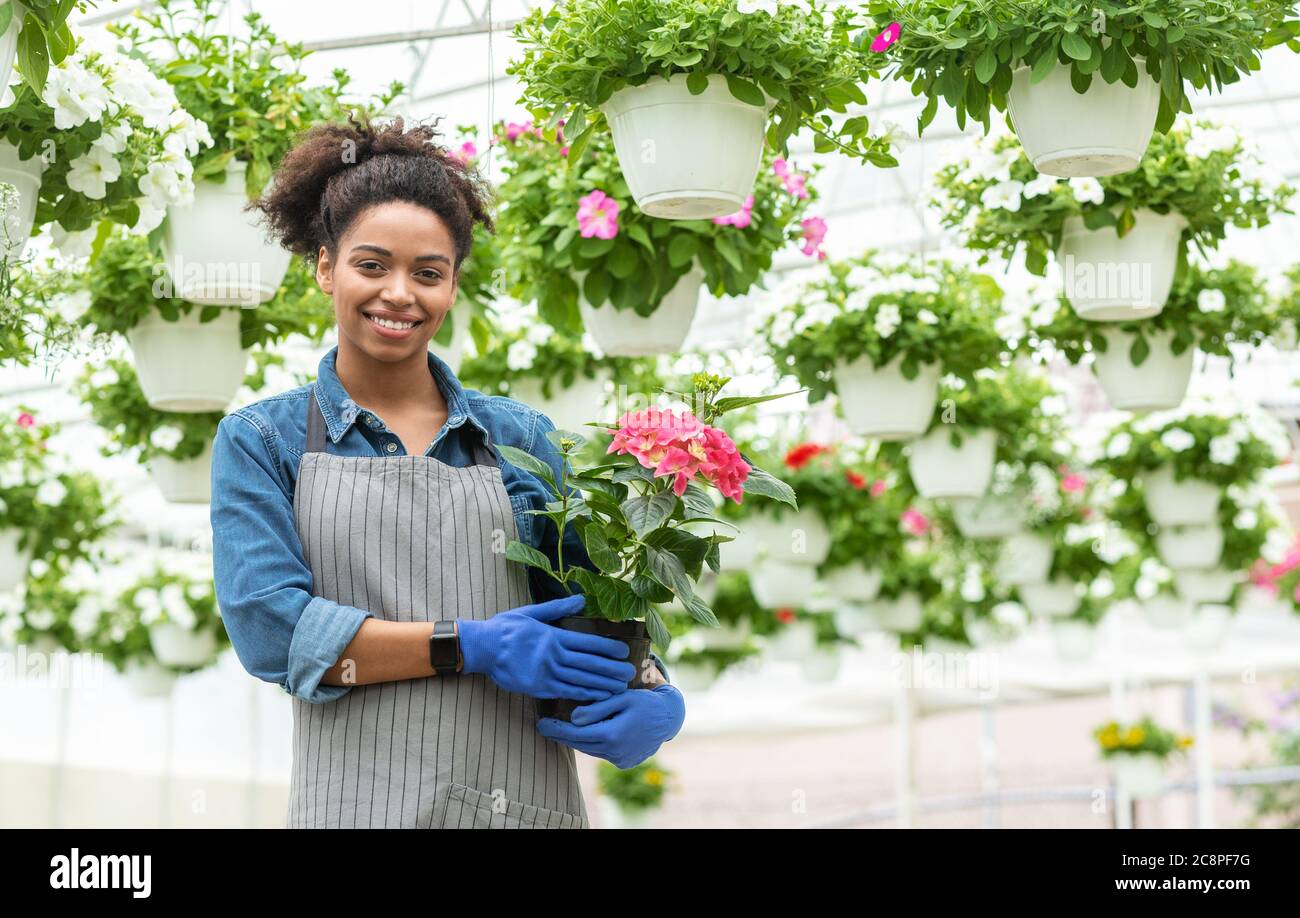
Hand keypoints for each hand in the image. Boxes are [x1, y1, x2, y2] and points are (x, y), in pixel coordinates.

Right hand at [457, 594, 635, 700]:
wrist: (482, 647)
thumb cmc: (506, 627)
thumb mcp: (531, 612)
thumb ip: (558, 608)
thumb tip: (581, 600)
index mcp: (553, 635)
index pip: (588, 642)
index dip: (608, 648)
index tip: (624, 651)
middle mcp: (553, 655)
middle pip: (589, 663)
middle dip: (611, 669)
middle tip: (630, 672)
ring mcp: (545, 672)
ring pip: (580, 679)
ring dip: (602, 684)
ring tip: (620, 687)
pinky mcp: (537, 687)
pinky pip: (565, 691)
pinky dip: (583, 694)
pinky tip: (597, 696)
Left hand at [536, 684, 685, 769]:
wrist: (668, 718)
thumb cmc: (644, 701)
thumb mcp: (621, 697)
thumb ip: (597, 708)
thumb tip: (573, 719)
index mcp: (613, 734)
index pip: (576, 734)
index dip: (556, 729)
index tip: (541, 724)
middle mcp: (616, 752)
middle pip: (580, 744)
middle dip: (562, 735)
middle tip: (545, 726)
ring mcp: (621, 760)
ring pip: (590, 749)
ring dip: (577, 740)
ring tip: (562, 729)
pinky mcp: (625, 763)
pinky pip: (602, 753)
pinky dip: (593, 744)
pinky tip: (585, 734)